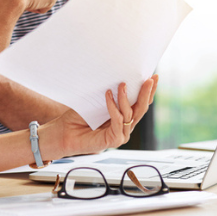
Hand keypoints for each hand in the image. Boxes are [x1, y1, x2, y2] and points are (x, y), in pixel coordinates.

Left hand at [40, 75, 157, 159]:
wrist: (63, 133)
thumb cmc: (77, 117)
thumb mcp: (96, 100)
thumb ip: (109, 93)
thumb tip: (119, 75)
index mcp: (123, 117)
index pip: (140, 103)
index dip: (148, 91)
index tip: (153, 76)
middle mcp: (124, 126)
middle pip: (141, 109)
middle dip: (146, 93)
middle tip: (149, 79)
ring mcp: (121, 134)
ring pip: (130, 114)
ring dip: (126, 97)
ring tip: (122, 84)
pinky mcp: (114, 140)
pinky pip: (118, 120)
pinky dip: (113, 107)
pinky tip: (108, 95)